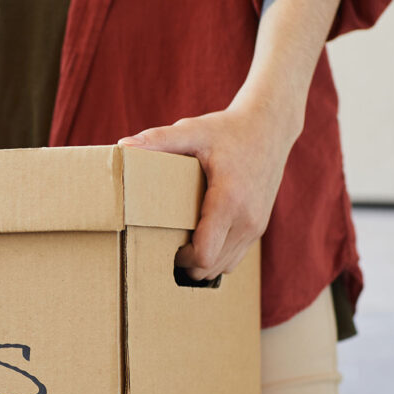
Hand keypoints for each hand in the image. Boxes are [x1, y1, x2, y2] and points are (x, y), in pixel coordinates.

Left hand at [118, 104, 299, 280]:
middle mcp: (247, 219)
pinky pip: (236, 257)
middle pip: (212, 267)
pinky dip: (217, 256)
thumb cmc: (228, 129)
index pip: (204, 254)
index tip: (165, 244)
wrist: (270, 126)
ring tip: (182, 244)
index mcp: (229, 201)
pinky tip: (201, 239)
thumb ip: (159, 139)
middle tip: (167, 246)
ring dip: (202, 263)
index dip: (180, 258)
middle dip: (187, 264)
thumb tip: (123, 145)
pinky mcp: (260, 226)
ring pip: (225, 266)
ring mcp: (256, 226)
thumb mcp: (192, 131)